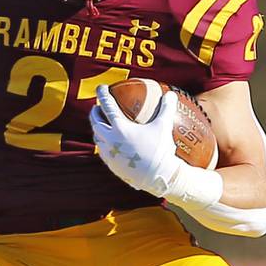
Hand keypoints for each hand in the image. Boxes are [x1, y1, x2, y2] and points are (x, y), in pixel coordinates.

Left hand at [89, 84, 184, 198]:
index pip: (107, 107)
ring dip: (97, 128)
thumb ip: (167, 108)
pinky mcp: (111, 165)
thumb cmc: (161, 151)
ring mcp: (109, 153)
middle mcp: (110, 140)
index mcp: (120, 128)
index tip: (100, 87)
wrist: (157, 177)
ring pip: (97, 137)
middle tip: (97, 106)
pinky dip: (103, 143)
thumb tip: (171, 94)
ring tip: (100, 124)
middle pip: (95, 122)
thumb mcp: (164, 127)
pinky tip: (108, 142)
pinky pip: (102, 151)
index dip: (103, 95)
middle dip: (95, 112)